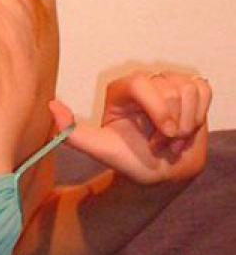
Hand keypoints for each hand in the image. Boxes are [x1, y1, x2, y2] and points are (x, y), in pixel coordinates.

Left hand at [50, 71, 211, 184]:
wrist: (161, 172)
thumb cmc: (131, 160)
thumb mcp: (100, 149)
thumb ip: (72, 133)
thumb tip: (51, 107)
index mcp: (121, 90)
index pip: (142, 83)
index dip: (158, 107)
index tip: (165, 132)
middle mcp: (145, 82)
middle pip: (170, 89)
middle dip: (172, 124)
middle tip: (161, 142)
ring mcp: (169, 84)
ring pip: (189, 89)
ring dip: (187, 123)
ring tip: (171, 138)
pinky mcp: (190, 89)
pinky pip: (203, 90)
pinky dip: (201, 114)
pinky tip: (187, 128)